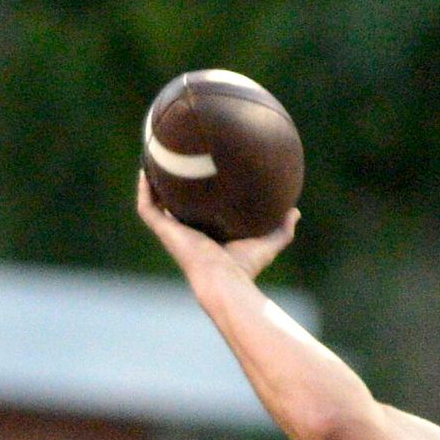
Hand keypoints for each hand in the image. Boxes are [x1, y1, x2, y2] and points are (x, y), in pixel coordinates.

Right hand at [134, 170, 298, 283]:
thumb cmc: (244, 268)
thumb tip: (295, 211)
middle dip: (168, 186)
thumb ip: (281, 229)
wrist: (225, 280)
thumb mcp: (267, 243)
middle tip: (170, 160)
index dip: (193, 196)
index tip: (196, 175)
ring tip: (152, 159)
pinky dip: (144, 191)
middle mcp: (186, 232)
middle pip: (171, 205)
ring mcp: (173, 232)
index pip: (195, 212)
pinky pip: (147, 208)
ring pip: (154, 204)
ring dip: (151, 183)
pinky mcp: (165, 231)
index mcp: (205, 235)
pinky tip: (146, 171)